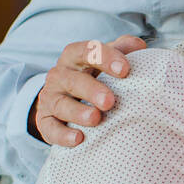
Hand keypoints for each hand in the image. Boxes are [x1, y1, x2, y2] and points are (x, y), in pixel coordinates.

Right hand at [29, 34, 146, 145]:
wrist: (63, 100)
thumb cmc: (93, 76)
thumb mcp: (105, 60)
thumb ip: (122, 50)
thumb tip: (139, 45)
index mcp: (75, 57)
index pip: (86, 51)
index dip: (104, 58)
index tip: (125, 70)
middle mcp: (59, 76)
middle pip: (72, 80)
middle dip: (91, 90)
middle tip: (109, 101)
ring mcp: (50, 98)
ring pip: (60, 104)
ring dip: (77, 112)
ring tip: (95, 119)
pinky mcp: (45, 121)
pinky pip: (50, 128)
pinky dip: (62, 134)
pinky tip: (78, 139)